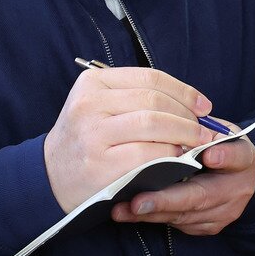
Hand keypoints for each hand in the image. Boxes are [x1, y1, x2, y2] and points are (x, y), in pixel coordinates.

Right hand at [43, 67, 217, 212]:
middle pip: (155, 101)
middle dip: (188, 116)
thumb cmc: (86, 141)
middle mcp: (90, 104)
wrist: (49, 178)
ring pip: (154, 124)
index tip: (203, 105)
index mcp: (92, 83)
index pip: (149, 78)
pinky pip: (149, 154)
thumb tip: (194, 105)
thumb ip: (136, 100)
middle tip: (205, 130)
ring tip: (197, 144)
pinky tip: (179, 159)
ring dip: (185, 134)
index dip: (184, 91)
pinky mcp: (101, 164)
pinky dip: (171, 156)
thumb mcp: (99, 107)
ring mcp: (94, 134)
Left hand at [112, 127, 254, 235]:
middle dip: (167, 200)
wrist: (235, 174)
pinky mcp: (208, 226)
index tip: (209, 154)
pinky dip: (151, 218)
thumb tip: (164, 121)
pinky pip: (177, 224)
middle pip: (202, 196)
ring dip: (151, 212)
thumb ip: (197, 128)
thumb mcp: (216, 131)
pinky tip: (128, 214)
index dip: (225, 156)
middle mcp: (237, 189)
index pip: (238, 157)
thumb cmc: (216, 144)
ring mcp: (224, 212)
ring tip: (123, 209)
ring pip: (184, 215)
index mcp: (243, 158)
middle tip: (139, 201)